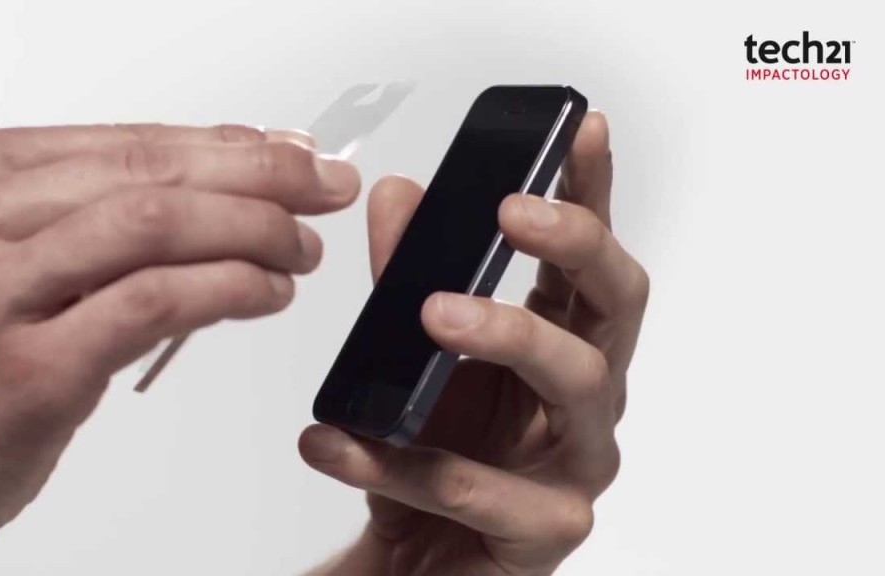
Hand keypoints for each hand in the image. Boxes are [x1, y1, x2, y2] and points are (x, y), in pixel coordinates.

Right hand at [0, 124, 358, 572]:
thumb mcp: (9, 257)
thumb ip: (101, 214)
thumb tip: (225, 180)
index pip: (133, 140)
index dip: (231, 144)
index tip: (294, 153)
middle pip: (153, 174)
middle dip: (260, 176)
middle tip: (322, 188)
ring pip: (158, 227)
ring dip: (253, 230)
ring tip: (300, 248)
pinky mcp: (30, 368)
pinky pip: (154, 303)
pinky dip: (228, 287)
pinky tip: (267, 292)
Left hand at [300, 112, 646, 574]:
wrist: (410, 557)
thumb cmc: (431, 451)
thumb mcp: (409, 354)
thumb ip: (404, 276)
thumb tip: (399, 195)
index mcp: (558, 338)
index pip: (586, 253)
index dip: (591, 188)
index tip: (578, 130)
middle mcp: (582, 392)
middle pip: (616, 302)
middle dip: (574, 243)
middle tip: (513, 211)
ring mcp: (575, 460)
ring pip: (579, 382)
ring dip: (506, 334)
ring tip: (430, 311)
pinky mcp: (547, 527)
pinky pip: (491, 493)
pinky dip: (414, 464)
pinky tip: (349, 445)